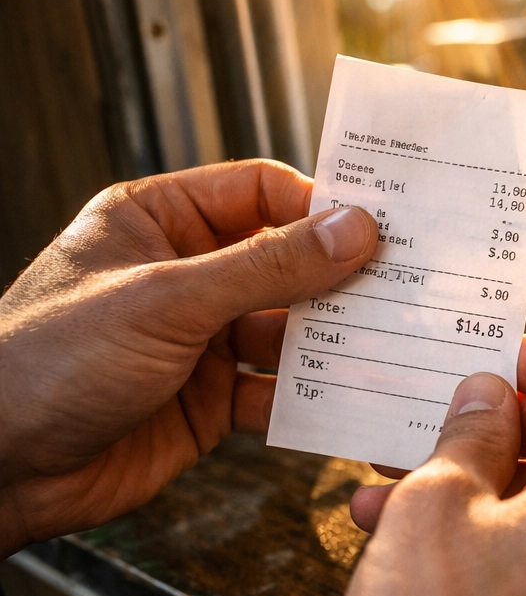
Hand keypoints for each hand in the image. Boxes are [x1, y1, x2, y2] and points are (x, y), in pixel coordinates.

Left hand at [0, 159, 376, 556]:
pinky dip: (315, 397)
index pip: (260, 193)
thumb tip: (354, 229)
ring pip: (291, 329)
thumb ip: (267, 266)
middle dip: (342, 278)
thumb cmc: (46, 361)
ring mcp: (201, 341)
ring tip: (391, 345)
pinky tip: (349, 400)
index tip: (383, 225)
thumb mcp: (167, 299)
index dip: (321, 206)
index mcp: (157, 221)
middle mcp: (184, 275)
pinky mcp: (212, 402)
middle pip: (287, 262)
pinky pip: (280, 391)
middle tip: (409, 286)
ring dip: (336, 341)